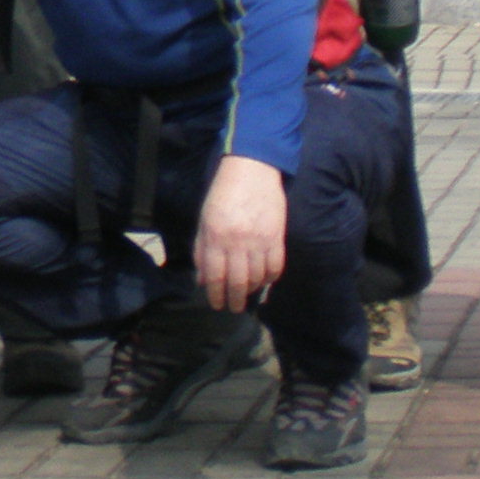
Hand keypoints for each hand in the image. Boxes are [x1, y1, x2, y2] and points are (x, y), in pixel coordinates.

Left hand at [193, 154, 287, 311]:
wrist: (252, 170)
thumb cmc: (223, 195)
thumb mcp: (205, 220)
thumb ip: (202, 251)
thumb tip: (203, 280)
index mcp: (216, 237)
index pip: (215, 276)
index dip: (216, 295)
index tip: (217, 305)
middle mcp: (237, 242)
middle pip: (237, 282)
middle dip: (234, 299)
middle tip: (233, 308)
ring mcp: (260, 240)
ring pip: (257, 277)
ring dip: (252, 290)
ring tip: (247, 293)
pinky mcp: (277, 237)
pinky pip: (275, 267)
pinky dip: (270, 278)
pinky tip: (264, 281)